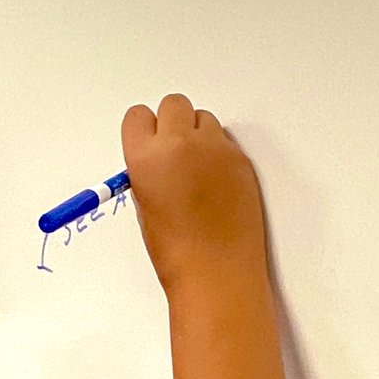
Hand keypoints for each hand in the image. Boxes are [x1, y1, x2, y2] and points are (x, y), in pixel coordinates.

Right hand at [121, 94, 268, 293]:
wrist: (215, 274)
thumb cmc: (175, 252)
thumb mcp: (145, 208)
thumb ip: (148, 174)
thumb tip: (157, 160)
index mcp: (146, 158)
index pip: (138, 116)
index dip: (143, 131)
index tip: (147, 146)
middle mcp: (180, 144)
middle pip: (174, 105)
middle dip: (172, 124)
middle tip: (174, 153)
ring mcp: (215, 149)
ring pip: (203, 119)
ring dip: (198, 136)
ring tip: (198, 171)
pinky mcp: (241, 160)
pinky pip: (225, 141)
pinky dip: (219, 155)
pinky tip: (217, 185)